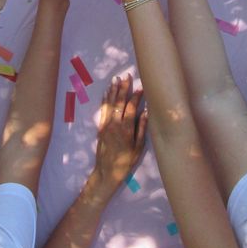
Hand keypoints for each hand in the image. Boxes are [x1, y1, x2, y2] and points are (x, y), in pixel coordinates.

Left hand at [94, 75, 146, 194]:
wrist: (107, 172)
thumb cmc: (126, 162)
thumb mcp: (139, 148)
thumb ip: (142, 128)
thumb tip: (147, 112)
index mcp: (126, 129)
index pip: (131, 107)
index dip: (136, 96)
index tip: (141, 87)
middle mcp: (115, 124)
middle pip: (119, 102)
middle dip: (123, 87)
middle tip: (127, 75)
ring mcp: (106, 124)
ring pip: (110, 103)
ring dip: (113, 90)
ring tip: (116, 79)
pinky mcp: (100, 127)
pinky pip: (103, 110)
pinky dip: (105, 100)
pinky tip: (106, 92)